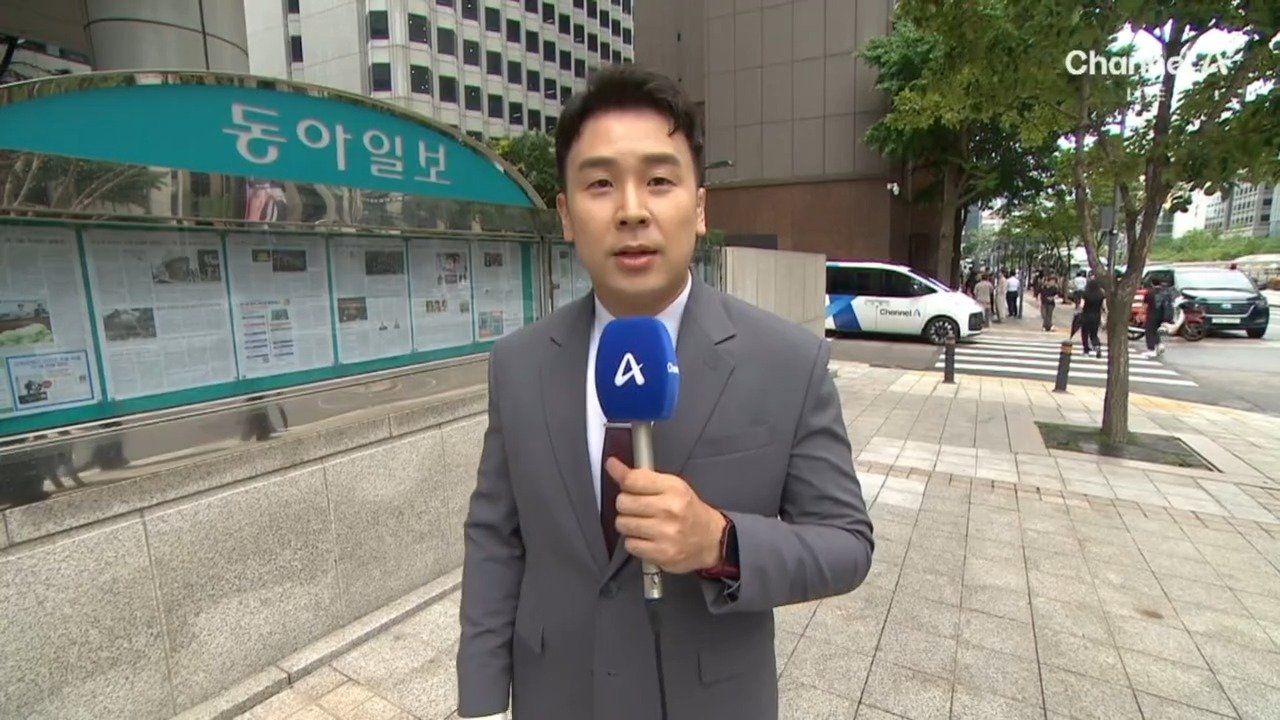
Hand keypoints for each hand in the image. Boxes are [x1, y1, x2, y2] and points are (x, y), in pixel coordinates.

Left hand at [605, 457, 726, 573]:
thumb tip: (612, 465)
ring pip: (623, 524)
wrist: (711, 540)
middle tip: (636, 506)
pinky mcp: (661, 553)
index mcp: (673, 488)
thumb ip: (642, 476)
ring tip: (642, 524)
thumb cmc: (688, 511)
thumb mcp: (671, 486)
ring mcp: (665, 533)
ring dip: (628, 524)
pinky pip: (630, 544)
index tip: (614, 470)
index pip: (633, 480)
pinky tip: (646, 538)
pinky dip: (634, 542)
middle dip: (625, 504)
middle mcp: (669, 509)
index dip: (620, 477)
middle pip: (624, 502)